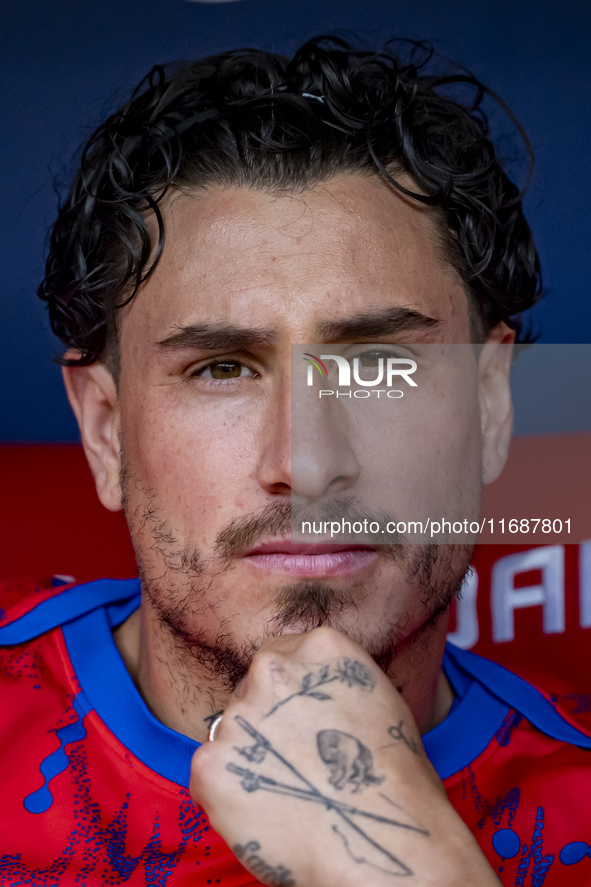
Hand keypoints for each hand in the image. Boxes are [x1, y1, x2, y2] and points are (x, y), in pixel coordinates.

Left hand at [190, 627, 498, 885]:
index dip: (287, 695)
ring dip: (251, 757)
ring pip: (233, 733)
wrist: (387, 840)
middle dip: (265, 721)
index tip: (299, 724)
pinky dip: (230, 793)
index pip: (279, 657)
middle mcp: (273, 670)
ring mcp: (239, 715)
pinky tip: (267, 811)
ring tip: (290, 791)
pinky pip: (211, 773)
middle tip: (295, 762)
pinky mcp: (212, 763)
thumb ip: (327, 680)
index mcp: (318, 648)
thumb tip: (302, 691)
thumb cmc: (395, 777)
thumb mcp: (374, 696)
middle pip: (251, 689)